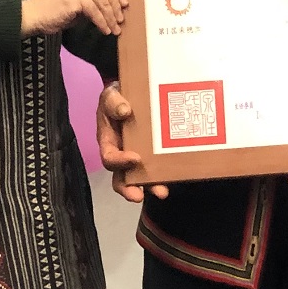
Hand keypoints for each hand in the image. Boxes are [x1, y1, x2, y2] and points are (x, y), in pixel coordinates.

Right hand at [22, 0, 126, 37]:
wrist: (34, 15)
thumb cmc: (55, 8)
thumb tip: (118, 5)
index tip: (123, 4)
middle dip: (116, 4)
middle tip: (120, 19)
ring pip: (102, 0)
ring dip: (110, 17)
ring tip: (114, 29)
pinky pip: (94, 11)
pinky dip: (101, 22)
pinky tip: (104, 30)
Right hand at [96, 81, 168, 204]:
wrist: (131, 92)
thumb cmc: (117, 97)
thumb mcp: (110, 95)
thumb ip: (113, 101)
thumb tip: (124, 110)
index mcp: (109, 142)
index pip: (109, 158)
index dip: (119, 162)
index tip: (134, 159)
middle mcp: (122, 154)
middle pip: (122, 178)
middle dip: (130, 189)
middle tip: (140, 196)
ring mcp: (138, 156)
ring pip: (141, 178)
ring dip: (151, 186)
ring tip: (162, 192)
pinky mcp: (154, 154)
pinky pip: (159, 167)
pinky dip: (167, 173)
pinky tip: (178, 174)